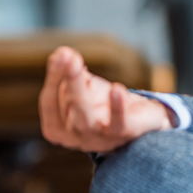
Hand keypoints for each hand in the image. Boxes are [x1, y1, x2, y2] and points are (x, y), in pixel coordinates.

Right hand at [39, 45, 171, 152]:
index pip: (49, 100)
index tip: (61, 53)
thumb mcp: (86, 87)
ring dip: (80, 89)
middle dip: (68, 80)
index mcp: (56, 127)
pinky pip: (117, 123)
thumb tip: (63, 54)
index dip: (54, 76)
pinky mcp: (123, 135)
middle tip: (66, 55)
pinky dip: (116, 107)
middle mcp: (73, 137)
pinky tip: (116, 89)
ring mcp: (97, 139)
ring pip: (85, 116)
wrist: (144, 120)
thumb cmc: (107, 104)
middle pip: (67, 107)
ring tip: (79, 66)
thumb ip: (73, 74)